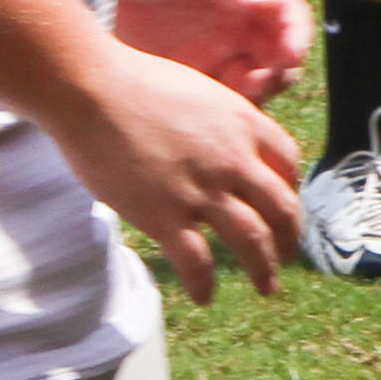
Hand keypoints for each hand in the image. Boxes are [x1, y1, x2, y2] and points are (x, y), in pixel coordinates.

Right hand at [39, 45, 299, 305]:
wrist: (91, 89)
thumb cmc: (131, 82)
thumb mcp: (196, 90)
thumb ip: (215, 120)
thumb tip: (214, 138)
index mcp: (243, 122)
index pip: (287, 161)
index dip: (289, 186)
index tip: (282, 204)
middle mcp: (233, 159)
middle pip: (282, 207)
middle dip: (289, 238)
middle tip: (286, 255)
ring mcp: (202, 190)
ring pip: (252, 240)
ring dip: (264, 268)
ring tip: (267, 286)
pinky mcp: (165, 216)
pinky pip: (197, 263)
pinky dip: (205, 285)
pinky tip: (204, 298)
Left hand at [112, 0, 307, 101]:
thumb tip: (268, 5)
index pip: (291, 17)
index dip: (297, 36)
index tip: (289, 54)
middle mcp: (241, 23)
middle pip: (280, 56)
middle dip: (278, 73)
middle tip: (256, 81)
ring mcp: (218, 49)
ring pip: (255, 81)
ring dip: (254, 93)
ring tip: (232, 93)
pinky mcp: (192, 72)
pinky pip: (220, 96)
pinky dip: (224, 106)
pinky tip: (208, 104)